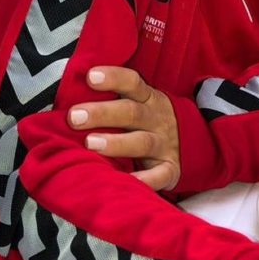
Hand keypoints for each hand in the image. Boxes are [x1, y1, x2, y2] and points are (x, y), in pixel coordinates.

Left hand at [68, 67, 179, 191]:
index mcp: (148, 98)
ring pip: (141, 142)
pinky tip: (125, 182)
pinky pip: (159, 176)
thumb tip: (68, 92)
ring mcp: (164, 144)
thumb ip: (112, 97)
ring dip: (116, 143)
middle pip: (131, 112)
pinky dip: (144, 181)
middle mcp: (156, 118)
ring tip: (89, 144)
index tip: (90, 77)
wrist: (191, 141)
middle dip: (102, 113)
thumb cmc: (148, 119)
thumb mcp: (139, 101)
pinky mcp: (170, 169)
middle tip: (74, 117)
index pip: (132, 82)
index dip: (113, 78)